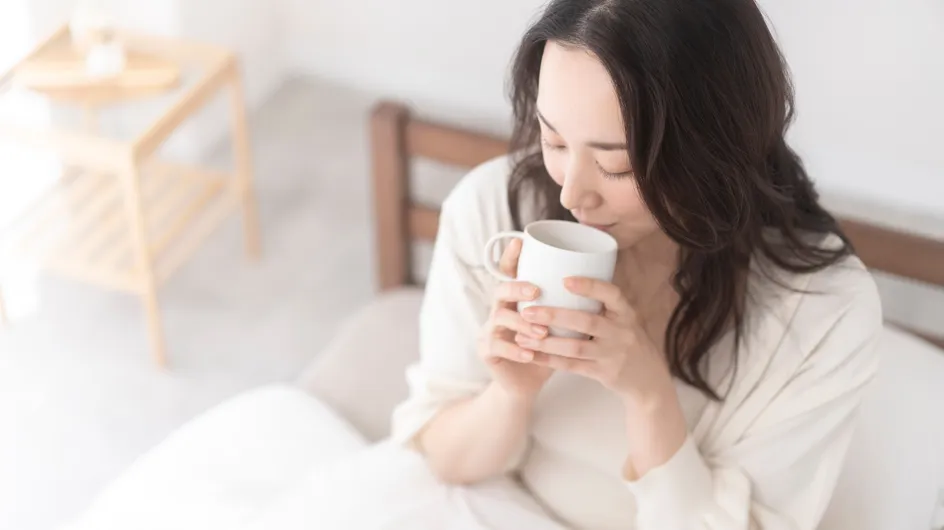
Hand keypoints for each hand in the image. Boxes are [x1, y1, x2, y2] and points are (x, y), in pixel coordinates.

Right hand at [478, 238, 553, 400]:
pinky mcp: (486, 351)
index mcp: (515, 298)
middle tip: (536, 290)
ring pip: (499, 317)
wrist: (527, 384)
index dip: (511, 256)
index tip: (520, 242)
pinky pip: (497, 346)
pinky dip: (516, 350)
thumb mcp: (559, 325)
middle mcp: (499, 309)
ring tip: (542, 332)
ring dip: (523, 324)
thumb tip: (601, 278)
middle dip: (517, 288)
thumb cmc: (547, 349)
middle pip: (499, 289)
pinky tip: (530, 354)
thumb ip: (568, 305)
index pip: (508, 272)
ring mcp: (489, 329)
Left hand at [515, 276, 673, 402]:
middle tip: (527, 310)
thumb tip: (564, 274)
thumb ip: (601, 302)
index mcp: (625, 312)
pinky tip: (531, 355)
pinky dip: (550, 361)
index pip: (611, 294)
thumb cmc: (626, 340)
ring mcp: (613, 354)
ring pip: (576, 347)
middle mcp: (621, 332)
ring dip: (546, 342)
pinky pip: (573, 366)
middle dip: (554, 315)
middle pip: (587, 321)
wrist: (648, 379)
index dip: (589, 286)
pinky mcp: (603, 373)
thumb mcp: (623, 317)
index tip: (564, 279)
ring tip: (521, 336)